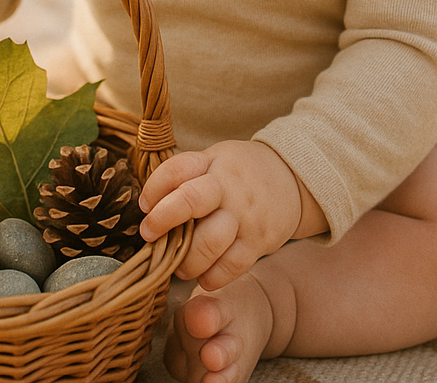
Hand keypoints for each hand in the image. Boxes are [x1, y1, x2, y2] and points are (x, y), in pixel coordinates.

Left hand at [138, 140, 302, 290]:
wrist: (291, 177)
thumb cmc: (239, 172)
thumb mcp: (215, 158)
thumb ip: (186, 176)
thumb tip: (148, 205)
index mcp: (213, 162)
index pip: (177, 169)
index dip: (154, 187)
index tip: (145, 204)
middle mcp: (228, 187)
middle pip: (190, 201)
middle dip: (162, 220)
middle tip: (149, 234)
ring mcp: (244, 215)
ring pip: (208, 243)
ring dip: (185, 261)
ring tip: (179, 265)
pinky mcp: (259, 241)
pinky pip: (230, 267)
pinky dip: (211, 277)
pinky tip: (203, 274)